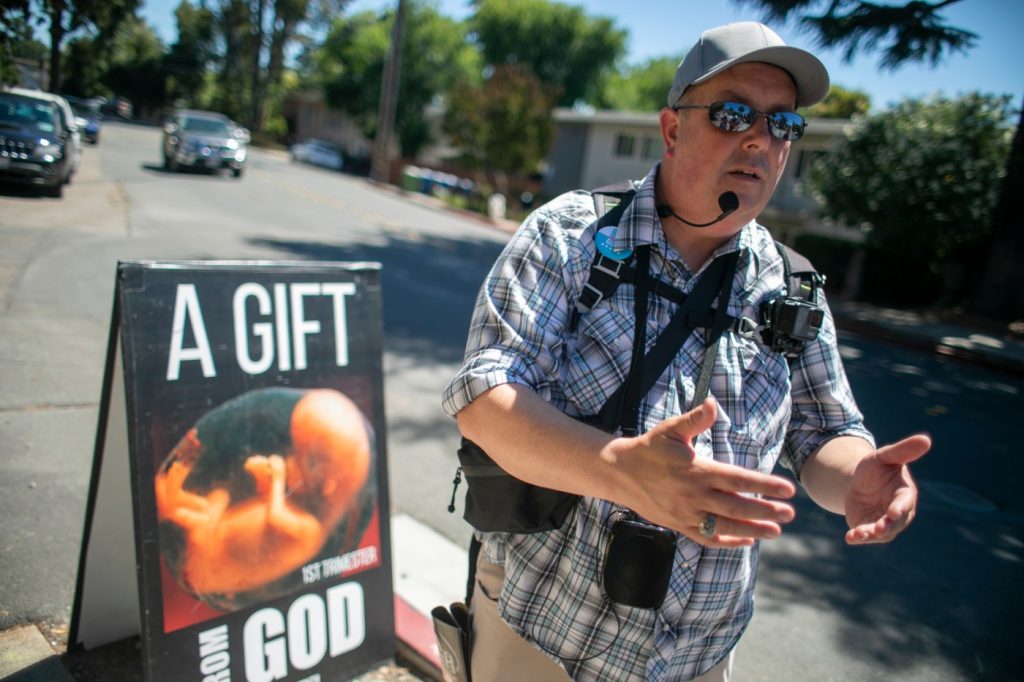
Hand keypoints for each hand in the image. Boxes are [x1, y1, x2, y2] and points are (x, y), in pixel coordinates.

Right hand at [612, 397, 796, 547]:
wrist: (620, 472)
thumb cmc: (649, 448)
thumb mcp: (671, 429)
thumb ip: (695, 419)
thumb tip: (712, 403)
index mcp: (697, 471)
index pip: (739, 480)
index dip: (765, 486)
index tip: (788, 490)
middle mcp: (694, 495)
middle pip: (738, 507)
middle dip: (766, 511)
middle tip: (790, 513)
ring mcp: (686, 514)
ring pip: (726, 526)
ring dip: (753, 530)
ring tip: (776, 531)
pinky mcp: (679, 525)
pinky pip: (707, 538)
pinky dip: (728, 542)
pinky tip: (747, 540)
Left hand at [844, 434, 930, 544]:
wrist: (859, 482)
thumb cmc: (877, 467)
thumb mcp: (885, 456)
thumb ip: (903, 450)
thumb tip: (926, 439)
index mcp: (905, 494)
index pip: (905, 503)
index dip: (900, 508)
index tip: (893, 513)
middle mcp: (899, 512)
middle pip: (896, 523)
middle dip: (887, 526)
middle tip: (878, 530)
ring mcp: (885, 523)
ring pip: (881, 533)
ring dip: (870, 534)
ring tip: (858, 533)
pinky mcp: (870, 529)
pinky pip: (866, 536)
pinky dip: (858, 537)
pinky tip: (849, 537)